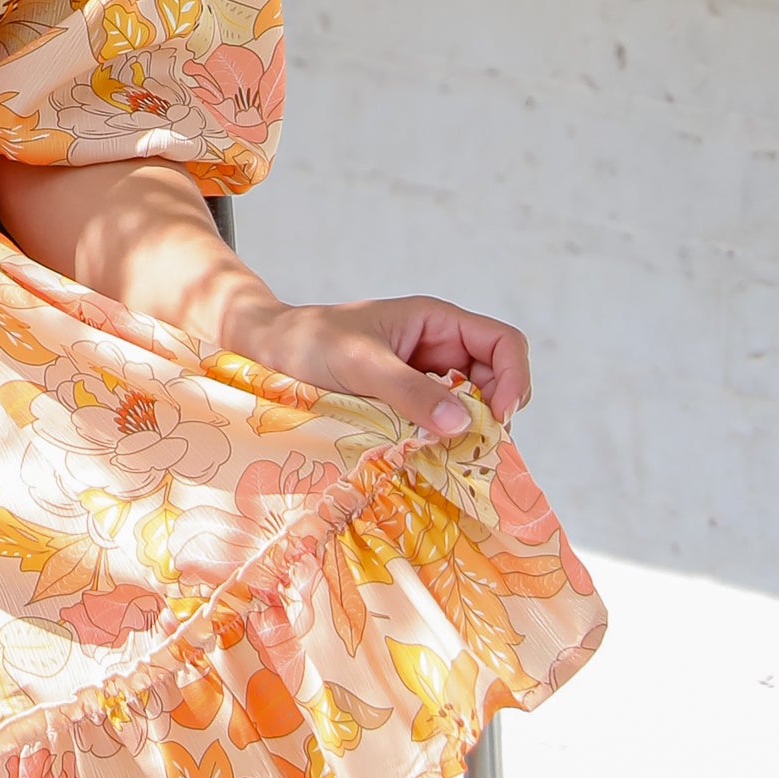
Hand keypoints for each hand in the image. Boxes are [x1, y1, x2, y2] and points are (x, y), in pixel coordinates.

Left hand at [217, 288, 529, 440]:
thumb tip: (462, 424)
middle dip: (493, 412)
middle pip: (496, 379)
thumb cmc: (309, 343)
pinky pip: (440, 421)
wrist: (265, 351)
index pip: (503, 343)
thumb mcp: (361, 364)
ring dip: (468, 430)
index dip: (513, 379)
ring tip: (450, 456)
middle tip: (473, 449)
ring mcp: (422, 376)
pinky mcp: (404, 402)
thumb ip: (410, 391)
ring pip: (470, 405)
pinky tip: (428, 455)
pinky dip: (443, 439)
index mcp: (435, 321)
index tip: (497, 419)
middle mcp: (436, 347)